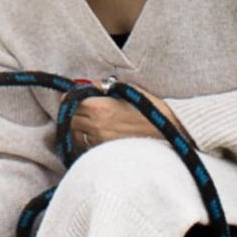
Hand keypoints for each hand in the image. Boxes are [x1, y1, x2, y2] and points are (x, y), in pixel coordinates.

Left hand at [69, 89, 185, 151]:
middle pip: (69, 118)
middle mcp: (97, 127)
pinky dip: (85, 137)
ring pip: (75, 133)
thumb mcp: (125, 89)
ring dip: (76, 125)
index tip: (72, 94)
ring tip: (86, 119)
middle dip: (71, 110)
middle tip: (78, 105)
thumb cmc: (148, 107)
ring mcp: (100, 142)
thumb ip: (102, 87)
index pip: (70, 101)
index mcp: (100, 108)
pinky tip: (94, 131)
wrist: (168, 130)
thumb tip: (85, 84)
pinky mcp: (106, 152)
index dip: (69, 96)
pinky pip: (86, 144)